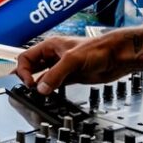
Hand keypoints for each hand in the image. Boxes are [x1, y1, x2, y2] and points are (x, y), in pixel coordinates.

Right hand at [13, 33, 130, 93]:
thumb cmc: (99, 48)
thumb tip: (41, 88)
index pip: (26, 58)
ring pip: (43, 77)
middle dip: (27, 78)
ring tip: (35, 96)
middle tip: (26, 90)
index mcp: (50, 46)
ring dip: (38, 86)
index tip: (30, 84)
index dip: (24, 71)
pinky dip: (50, 91)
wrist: (118, 56)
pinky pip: (55, 84)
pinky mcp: (71, 77)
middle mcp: (54, 56)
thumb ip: (55, 74)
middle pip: (32, 67)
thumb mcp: (73, 60)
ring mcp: (62, 67)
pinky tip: (48, 96)